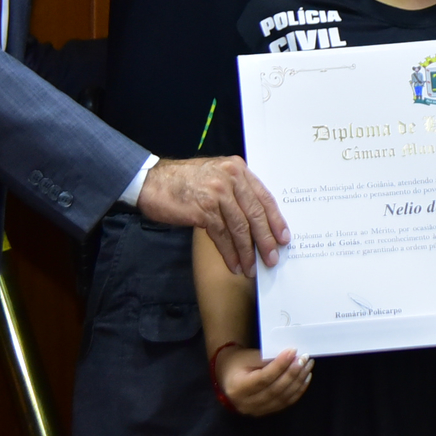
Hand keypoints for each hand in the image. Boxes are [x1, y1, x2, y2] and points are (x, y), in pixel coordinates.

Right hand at [137, 156, 289, 276]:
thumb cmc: (183, 181)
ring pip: (240, 227)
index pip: (264, 197)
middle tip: (272, 258)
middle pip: (255, 213)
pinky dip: (230, 252)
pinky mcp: (203, 209)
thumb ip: (236, 189)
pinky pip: (222, 235)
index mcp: (237, 168)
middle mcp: (230, 177)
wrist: (151, 182)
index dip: (276, 220)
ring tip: (252, 267)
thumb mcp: (215, 175)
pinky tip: (234, 264)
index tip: (284, 238)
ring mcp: (217, 192)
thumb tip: (256, 220)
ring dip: (247, 251)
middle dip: (265, 239)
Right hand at [216, 345, 312, 415]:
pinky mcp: (266, 412)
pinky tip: (305, 378)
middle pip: (275, 390)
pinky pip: (285, 403)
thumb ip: (267, 359)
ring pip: (283, 398)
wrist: (228, 376)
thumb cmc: (238, 363)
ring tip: (308, 366)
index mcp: (238, 387)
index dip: (280, 365)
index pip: (263, 378)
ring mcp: (257, 411)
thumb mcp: (248, 356)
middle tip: (304, 358)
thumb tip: (291, 357)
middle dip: (293, 373)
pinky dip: (298, 391)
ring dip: (298, 382)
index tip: (293, 351)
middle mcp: (247, 403)